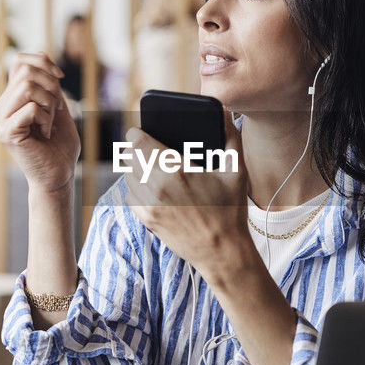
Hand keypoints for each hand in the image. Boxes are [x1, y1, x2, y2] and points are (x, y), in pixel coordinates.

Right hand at [0, 52, 80, 192]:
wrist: (59, 174)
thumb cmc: (60, 144)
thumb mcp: (57, 106)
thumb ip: (47, 84)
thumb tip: (42, 58)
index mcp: (11, 99)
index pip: (19, 61)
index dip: (42, 61)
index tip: (60, 77)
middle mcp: (1, 107)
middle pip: (26, 71)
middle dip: (51, 87)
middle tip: (58, 109)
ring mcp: (0, 120)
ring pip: (27, 87)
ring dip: (49, 103)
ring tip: (50, 122)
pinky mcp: (6, 133)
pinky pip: (31, 108)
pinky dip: (47, 118)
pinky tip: (46, 134)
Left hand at [124, 111, 250, 277]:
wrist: (223, 251)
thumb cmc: (231, 210)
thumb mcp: (237, 171)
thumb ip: (231, 137)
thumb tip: (224, 113)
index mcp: (177, 171)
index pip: (138, 142)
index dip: (137, 133)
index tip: (140, 131)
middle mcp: (157, 187)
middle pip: (129, 157)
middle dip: (135, 149)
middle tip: (145, 146)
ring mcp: (150, 205)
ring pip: (128, 176)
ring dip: (134, 168)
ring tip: (148, 166)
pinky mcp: (147, 220)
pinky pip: (130, 195)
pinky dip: (136, 188)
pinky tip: (150, 187)